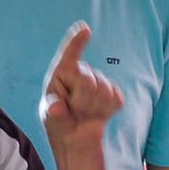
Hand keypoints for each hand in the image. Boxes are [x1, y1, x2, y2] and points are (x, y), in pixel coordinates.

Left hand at [41, 23, 121, 150]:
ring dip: (95, 108)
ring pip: (105, 91)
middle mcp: (80, 74)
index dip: (76, 42)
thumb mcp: (52, 120)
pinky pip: (116, 99)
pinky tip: (99, 115)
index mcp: (61, 75)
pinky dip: (108, 111)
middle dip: (83, 100)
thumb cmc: (59, 125)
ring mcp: (98, 82)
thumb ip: (53, 112)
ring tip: (86, 114)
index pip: (68, 57)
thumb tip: (56, 107)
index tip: (84, 29)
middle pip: (89, 80)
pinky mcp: (112, 93)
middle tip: (75, 111)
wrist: (77, 140)